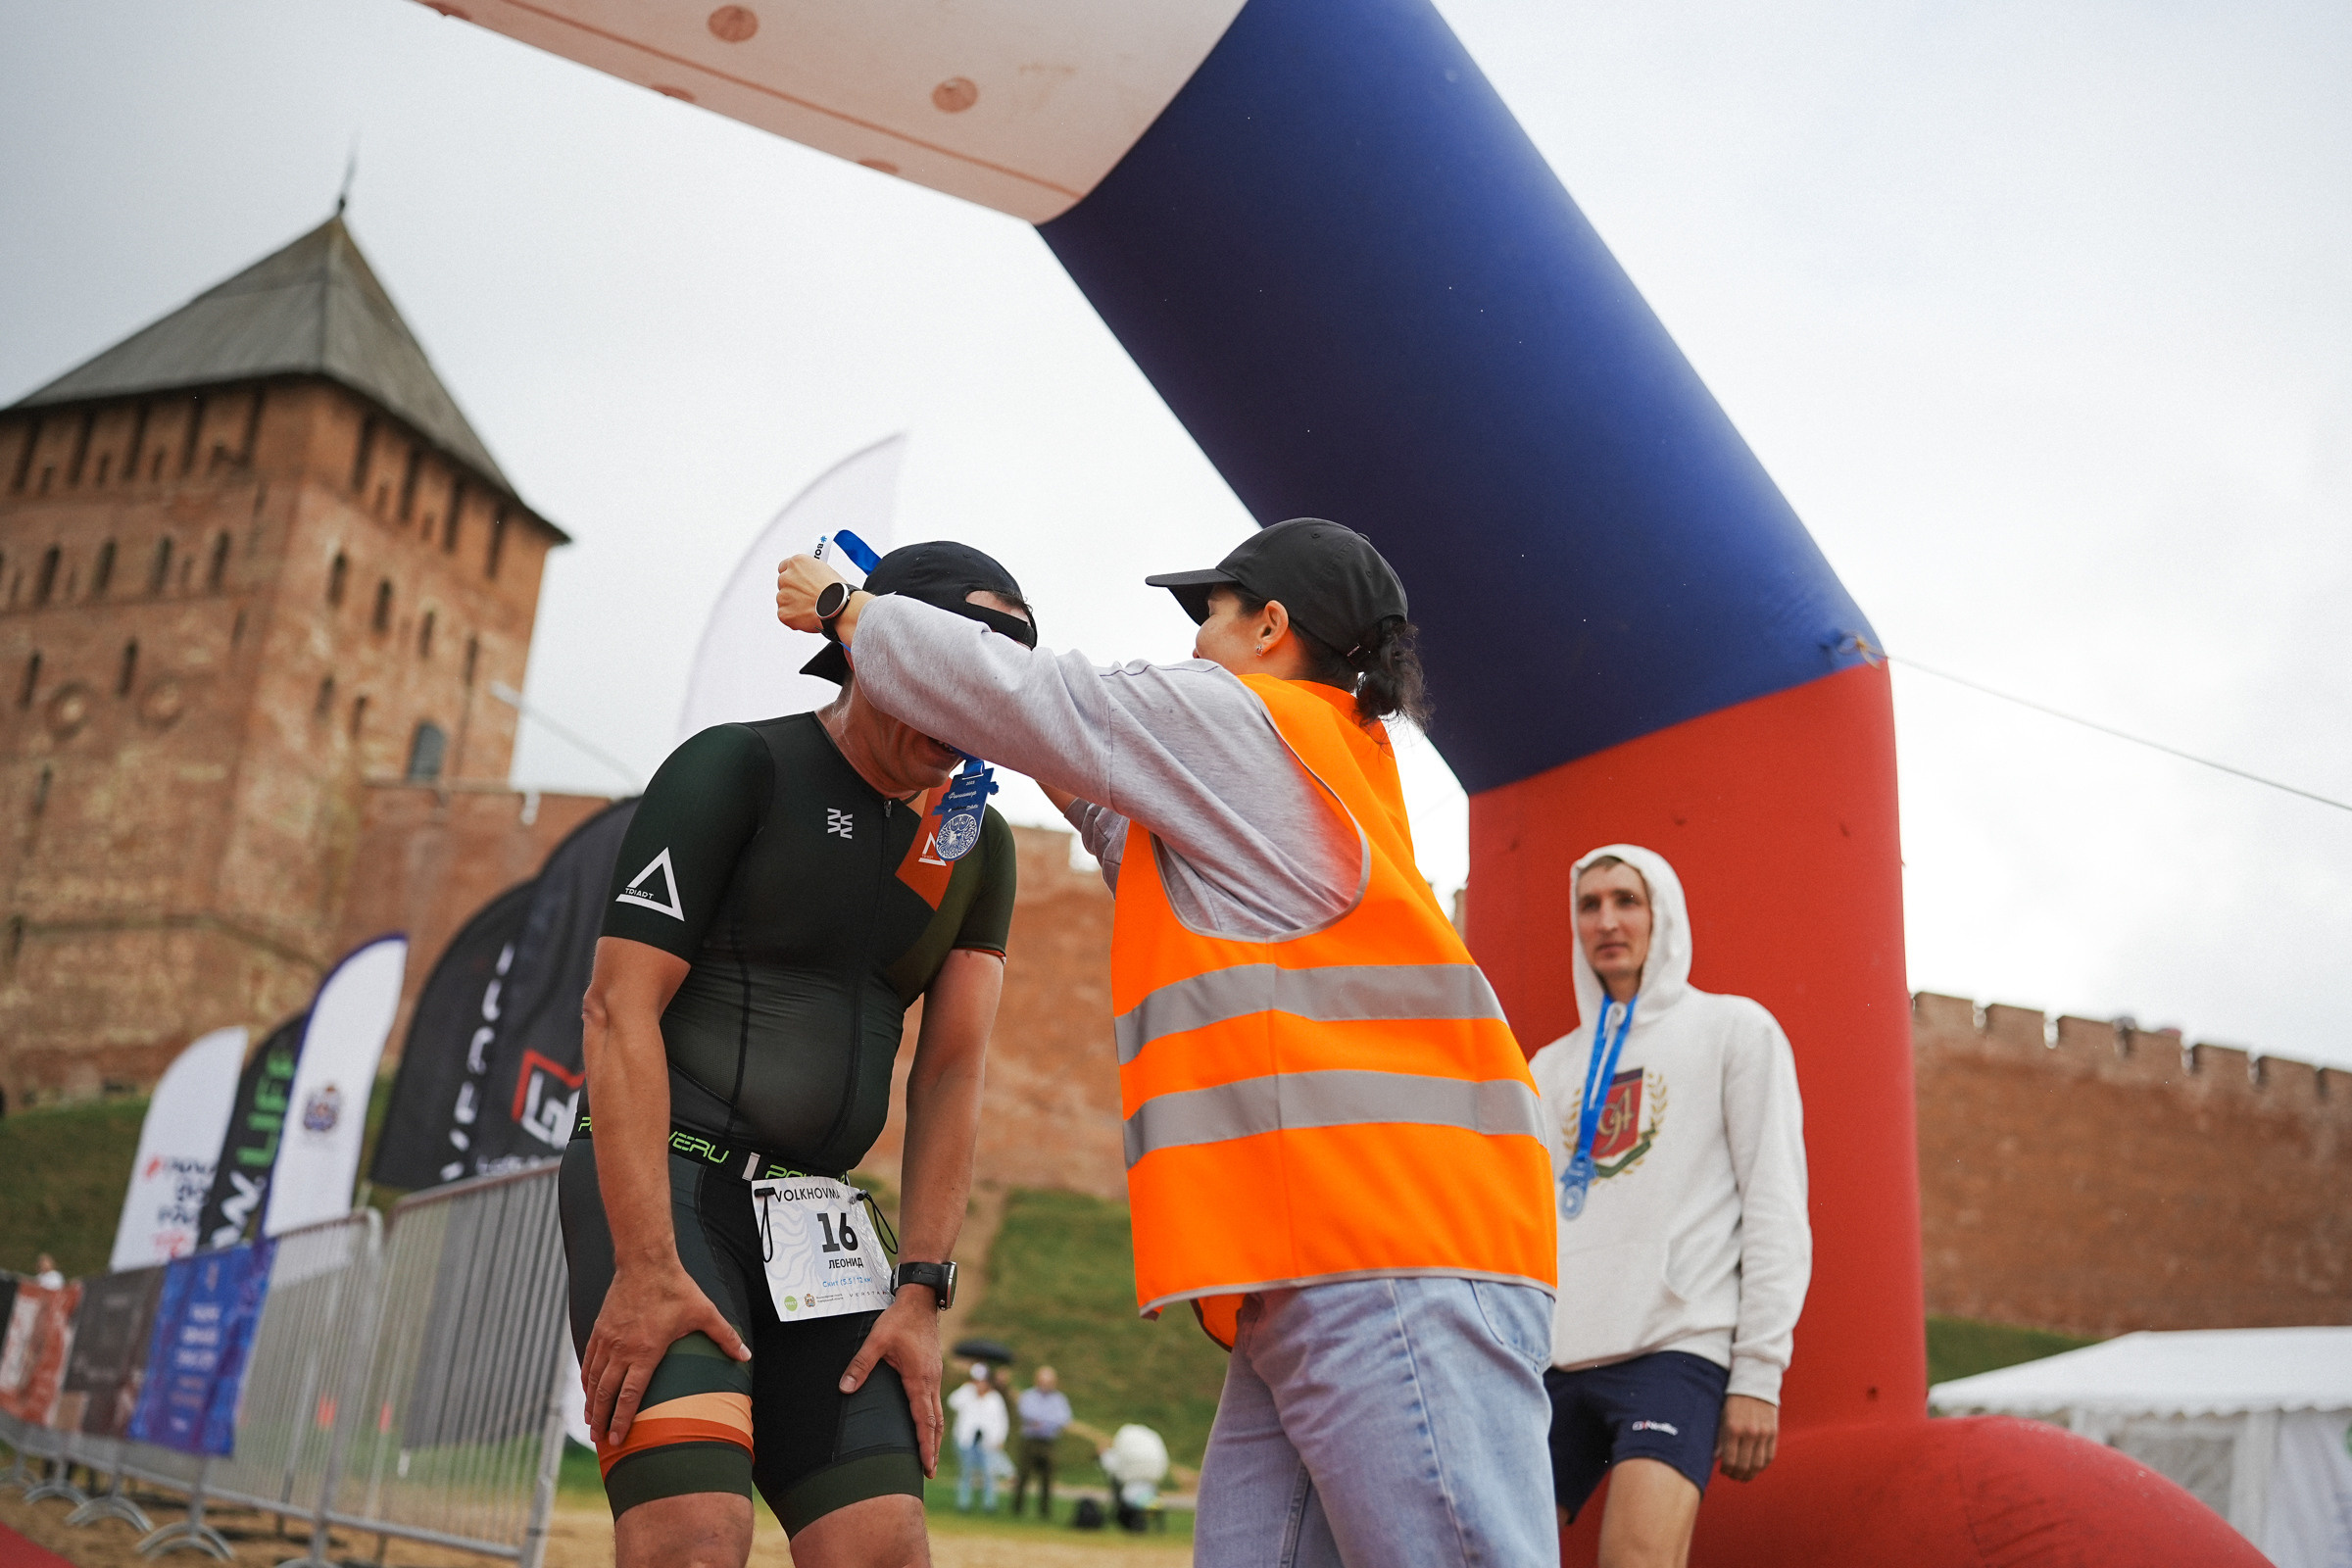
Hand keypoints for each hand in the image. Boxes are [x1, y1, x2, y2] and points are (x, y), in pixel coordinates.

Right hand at [581, 1264, 749, 1446]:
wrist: (646, 1262)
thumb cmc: (677, 1288)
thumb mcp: (705, 1312)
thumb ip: (725, 1336)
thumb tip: (745, 1355)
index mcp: (646, 1352)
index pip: (630, 1395)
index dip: (622, 1420)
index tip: (617, 1439)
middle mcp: (622, 1350)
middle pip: (606, 1394)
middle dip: (602, 1420)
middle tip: (599, 1440)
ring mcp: (608, 1340)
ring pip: (594, 1380)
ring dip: (591, 1404)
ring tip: (590, 1422)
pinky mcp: (599, 1329)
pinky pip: (588, 1361)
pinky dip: (586, 1379)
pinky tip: (587, 1391)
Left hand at [775, 554, 847, 633]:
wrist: (840, 607)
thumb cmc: (838, 590)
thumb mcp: (824, 571)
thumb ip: (809, 574)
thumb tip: (807, 581)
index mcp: (796, 563)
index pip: (784, 567)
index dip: (793, 576)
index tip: (798, 581)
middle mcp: (786, 577)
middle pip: (784, 584)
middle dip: (793, 591)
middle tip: (808, 597)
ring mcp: (782, 596)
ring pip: (785, 601)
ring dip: (794, 605)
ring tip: (812, 609)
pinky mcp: (783, 613)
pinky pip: (786, 615)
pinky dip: (795, 618)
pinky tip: (809, 617)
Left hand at [839, 1289, 945, 1474]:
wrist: (921, 1300)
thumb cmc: (899, 1319)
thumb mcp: (876, 1340)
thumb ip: (860, 1365)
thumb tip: (844, 1389)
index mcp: (919, 1379)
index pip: (924, 1420)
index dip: (924, 1444)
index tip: (926, 1465)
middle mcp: (930, 1381)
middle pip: (935, 1422)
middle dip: (931, 1447)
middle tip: (927, 1471)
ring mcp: (934, 1376)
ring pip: (937, 1413)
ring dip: (934, 1435)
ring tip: (928, 1455)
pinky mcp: (932, 1370)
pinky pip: (934, 1401)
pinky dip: (933, 1420)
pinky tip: (926, 1424)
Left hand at [1715, 1393, 1778, 1480]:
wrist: (1754, 1381)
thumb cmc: (1733, 1399)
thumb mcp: (1722, 1416)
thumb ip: (1719, 1438)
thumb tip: (1715, 1458)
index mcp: (1733, 1428)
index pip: (1730, 1460)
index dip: (1727, 1470)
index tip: (1724, 1471)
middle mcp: (1750, 1433)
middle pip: (1745, 1465)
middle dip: (1738, 1475)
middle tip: (1734, 1476)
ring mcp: (1764, 1433)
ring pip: (1759, 1464)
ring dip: (1751, 1474)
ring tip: (1744, 1475)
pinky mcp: (1774, 1432)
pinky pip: (1770, 1456)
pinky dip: (1763, 1465)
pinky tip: (1756, 1466)